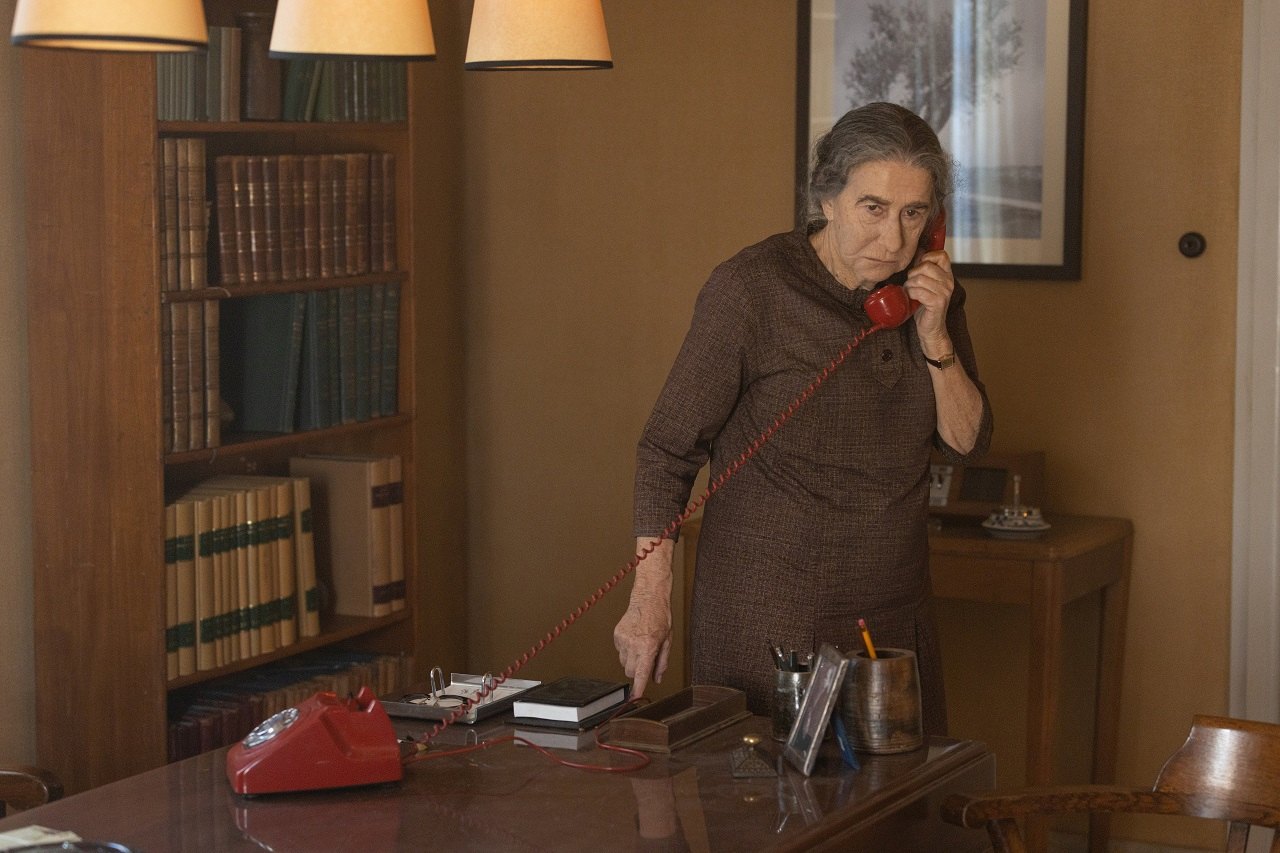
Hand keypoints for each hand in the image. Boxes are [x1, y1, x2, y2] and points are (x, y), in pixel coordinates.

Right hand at [613, 538, 673, 697]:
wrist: (648, 598)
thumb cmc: (660, 618)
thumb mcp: (667, 642)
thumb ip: (661, 663)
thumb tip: (657, 678)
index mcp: (647, 647)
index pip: (640, 674)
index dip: (638, 688)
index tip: (634, 698)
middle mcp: (633, 645)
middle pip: (629, 671)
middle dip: (637, 670)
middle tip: (647, 658)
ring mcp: (622, 640)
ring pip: (623, 662)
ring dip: (631, 660)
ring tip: (641, 644)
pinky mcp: (616, 635)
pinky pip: (619, 651)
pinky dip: (626, 650)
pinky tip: (634, 638)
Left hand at [903, 248, 954, 350]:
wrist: (930, 328)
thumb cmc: (924, 306)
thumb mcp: (925, 284)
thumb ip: (924, 269)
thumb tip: (918, 249)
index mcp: (947, 275)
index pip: (941, 255)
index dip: (927, 257)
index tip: (919, 267)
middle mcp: (949, 282)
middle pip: (925, 266)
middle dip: (912, 274)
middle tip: (911, 284)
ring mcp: (944, 292)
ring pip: (919, 279)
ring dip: (909, 286)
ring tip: (910, 292)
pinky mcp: (937, 302)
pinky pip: (918, 291)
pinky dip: (910, 294)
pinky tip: (911, 299)